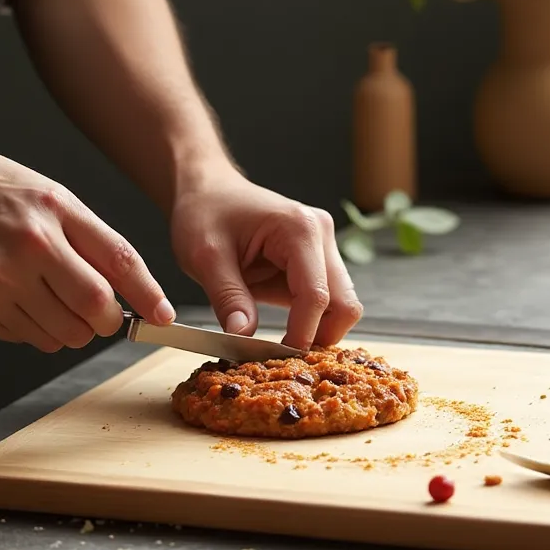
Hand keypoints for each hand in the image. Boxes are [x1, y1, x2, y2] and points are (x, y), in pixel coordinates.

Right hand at [0, 138, 173, 351]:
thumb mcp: (55, 199)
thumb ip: (99, 243)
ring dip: (69, 327)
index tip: (163, 316)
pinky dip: (32, 327)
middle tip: (96, 308)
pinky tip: (13, 295)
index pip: (117, 266)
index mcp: (51, 216)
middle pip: (93, 313)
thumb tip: (142, 296)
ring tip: (46, 293)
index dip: (147, 297)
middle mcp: (23, 252)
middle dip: (104, 319)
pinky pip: (25, 340)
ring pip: (61, 337)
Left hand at [171, 171, 362, 348]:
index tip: (275, 360)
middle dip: (319, 336)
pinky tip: (282, 333)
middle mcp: (322, 236)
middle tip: (282, 359)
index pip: (316, 295)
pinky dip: (309, 322)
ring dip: (316, 331)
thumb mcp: (204, 256)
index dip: (301, 334)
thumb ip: (227, 297)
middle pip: (344, 303)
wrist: (207, 189)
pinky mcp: (316, 262)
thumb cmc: (204, 213)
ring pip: (341, 305)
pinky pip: (325, 302)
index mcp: (300, 229)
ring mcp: (324, 248)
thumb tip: (242, 337)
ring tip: (278, 347)